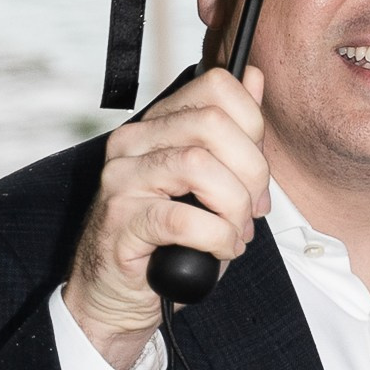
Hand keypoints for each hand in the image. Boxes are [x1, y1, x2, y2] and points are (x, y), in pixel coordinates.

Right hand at [65, 66, 270, 366]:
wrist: (113, 293)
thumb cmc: (166, 240)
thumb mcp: (207, 180)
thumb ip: (231, 130)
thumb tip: (254, 76)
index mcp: (156, 123)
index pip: (215, 87)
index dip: (252, 125)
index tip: (256, 169)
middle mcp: (133, 142)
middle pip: (213, 124)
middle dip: (251, 171)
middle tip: (253, 209)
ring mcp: (122, 179)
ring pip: (199, 165)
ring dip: (234, 206)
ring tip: (235, 232)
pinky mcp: (120, 221)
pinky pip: (183, 218)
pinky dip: (216, 236)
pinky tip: (220, 250)